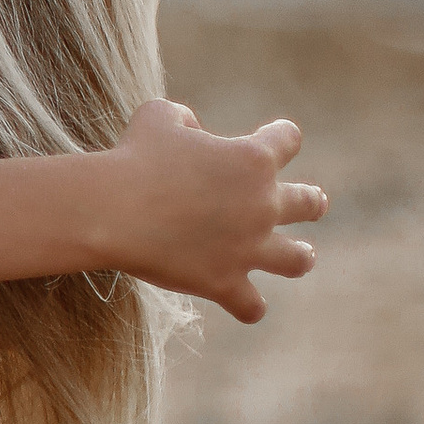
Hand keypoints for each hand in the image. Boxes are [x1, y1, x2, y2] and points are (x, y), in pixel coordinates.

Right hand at [103, 102, 325, 322]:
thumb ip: (186, 119)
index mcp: (253, 159)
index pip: (289, 139)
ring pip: (298, 259)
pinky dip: (249, 306)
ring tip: (299, 255)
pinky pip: (252, 306)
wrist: (113, 210)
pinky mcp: (224, 282)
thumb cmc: (133, 158)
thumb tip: (194, 132)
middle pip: (310, 203)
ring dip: (300, 256)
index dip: (280, 137)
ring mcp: (247, 248)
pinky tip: (243, 303)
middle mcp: (262, 204)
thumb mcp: (159, 116)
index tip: (270, 139)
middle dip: (310, 202)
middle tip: (310, 203)